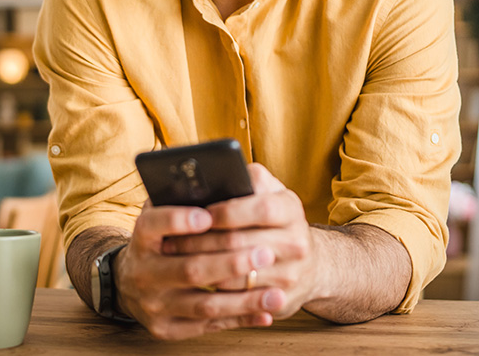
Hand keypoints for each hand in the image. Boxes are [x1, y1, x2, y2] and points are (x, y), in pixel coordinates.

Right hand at [114, 198, 282, 339]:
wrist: (131, 283)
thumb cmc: (161, 241)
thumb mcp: (161, 217)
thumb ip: (182, 201)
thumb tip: (220, 184)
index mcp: (142, 238)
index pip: (153, 225)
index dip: (180, 220)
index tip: (209, 216)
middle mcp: (143, 273)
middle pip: (190, 269)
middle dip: (231, 263)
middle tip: (266, 253)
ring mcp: (154, 304)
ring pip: (204, 305)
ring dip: (244, 300)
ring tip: (277, 293)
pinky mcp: (165, 328)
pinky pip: (208, 327)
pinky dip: (240, 319)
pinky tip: (265, 313)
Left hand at [164, 163, 322, 319]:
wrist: (309, 264)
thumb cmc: (272, 220)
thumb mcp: (265, 194)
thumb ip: (243, 181)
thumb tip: (206, 179)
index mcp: (290, 207)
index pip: (260, 208)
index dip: (226, 212)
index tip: (199, 215)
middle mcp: (297, 241)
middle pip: (241, 243)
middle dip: (200, 243)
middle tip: (169, 244)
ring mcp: (293, 274)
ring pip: (237, 275)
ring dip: (202, 269)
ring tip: (175, 263)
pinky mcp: (283, 301)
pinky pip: (242, 300)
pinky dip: (216, 292)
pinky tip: (195, 284)